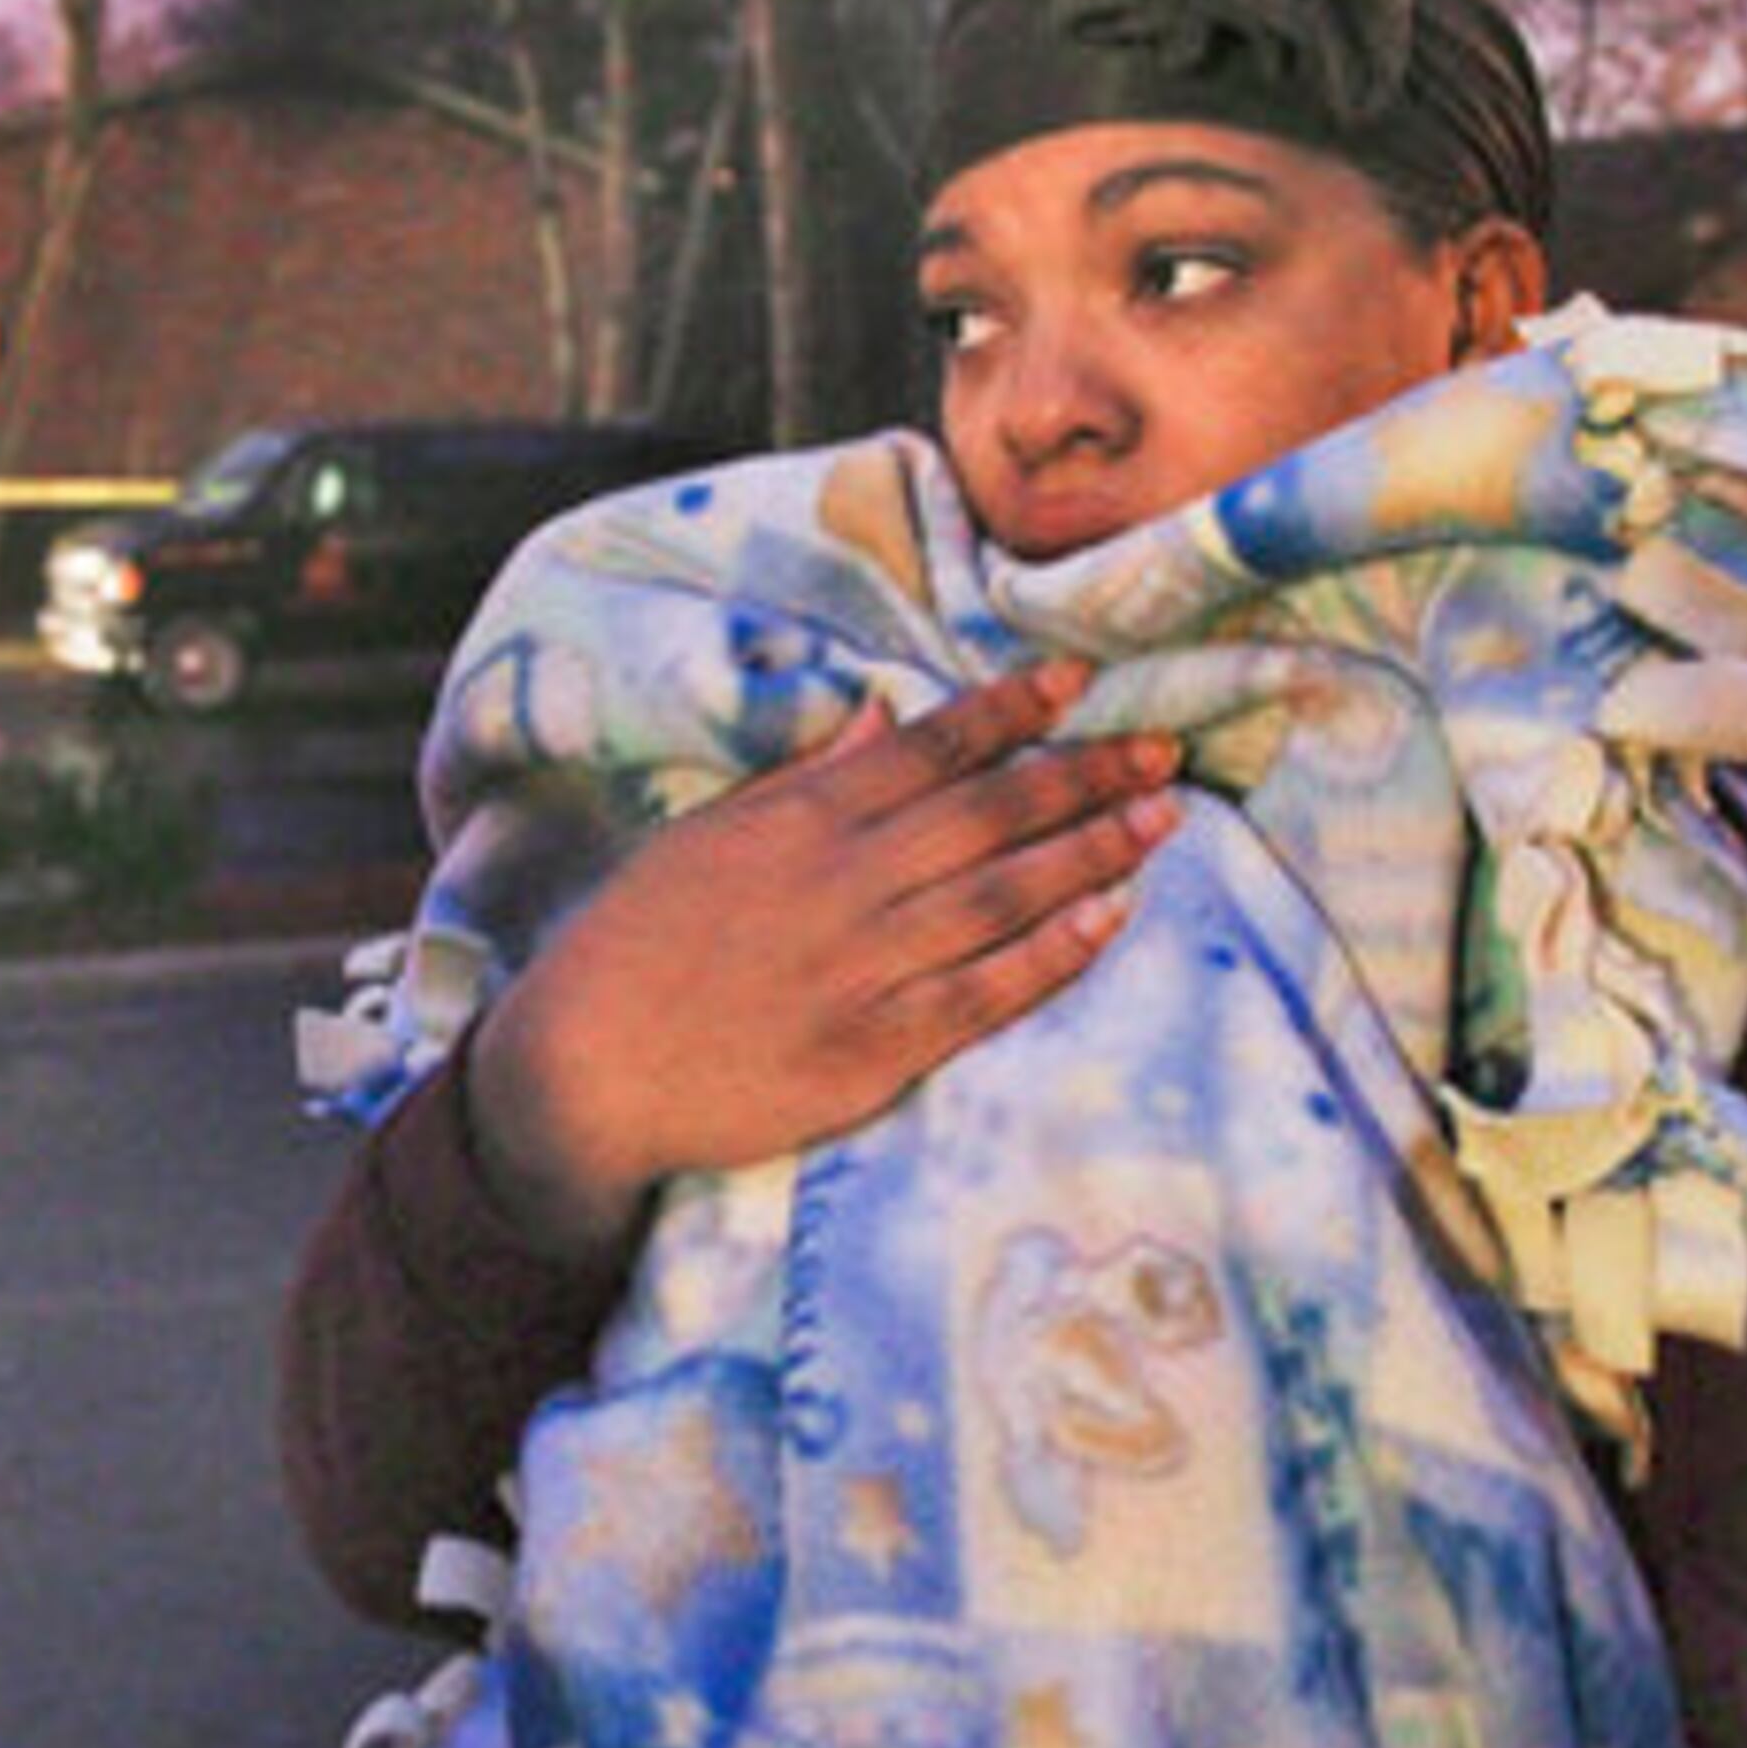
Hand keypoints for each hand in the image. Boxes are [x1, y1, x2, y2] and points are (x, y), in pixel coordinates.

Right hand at [464, 657, 1182, 1260]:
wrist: (585, 1068)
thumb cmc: (640, 942)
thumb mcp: (708, 836)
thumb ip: (803, 779)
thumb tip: (881, 717)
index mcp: (799, 819)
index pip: (929, 747)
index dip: (1012, 709)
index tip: (1078, 680)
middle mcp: (840, 883)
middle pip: (988, 813)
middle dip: (1083, 774)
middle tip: (1161, 748)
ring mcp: (860, 969)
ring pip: (1002, 895)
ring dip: (1090, 852)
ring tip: (1161, 819)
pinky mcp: (871, 1051)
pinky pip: (983, 994)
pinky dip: (1050, 954)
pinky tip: (1107, 920)